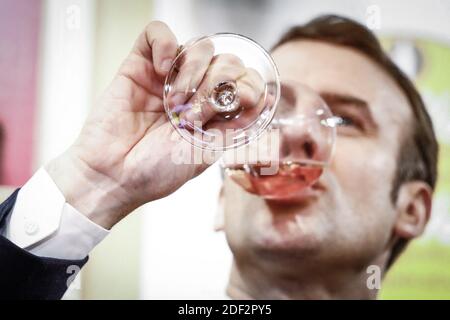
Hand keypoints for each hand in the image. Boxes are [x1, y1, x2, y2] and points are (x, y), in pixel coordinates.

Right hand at [46, 21, 263, 228]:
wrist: (114, 176)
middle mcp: (195, 91)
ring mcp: (168, 76)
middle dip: (215, 88)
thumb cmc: (157, 171)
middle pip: (226, 61)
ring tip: (174, 104)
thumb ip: (235, 124)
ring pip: (200, 47)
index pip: (244, 80)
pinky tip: (161, 70)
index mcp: (213, 112)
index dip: (248, 84)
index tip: (240, 101)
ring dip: (193, 73)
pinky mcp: (140, 65)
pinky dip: (165, 44)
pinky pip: (157, 33)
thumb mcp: (207, 153)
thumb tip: (265, 100)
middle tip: (193, 117)